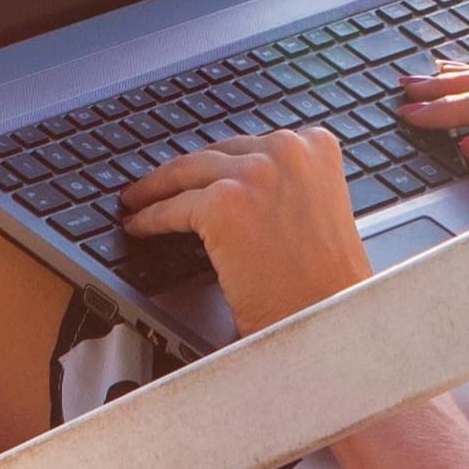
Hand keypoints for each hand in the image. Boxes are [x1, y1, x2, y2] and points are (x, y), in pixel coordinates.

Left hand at [119, 128, 373, 333]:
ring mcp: (254, 174)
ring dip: (157, 190)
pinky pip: (172, 208)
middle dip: (184, 173)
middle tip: (158, 185)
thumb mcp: (319, 213)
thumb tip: (237, 185)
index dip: (220, 163)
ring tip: (139, 201)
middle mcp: (287, 150)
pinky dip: (150, 219)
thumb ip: (287, 187)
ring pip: (186, 174)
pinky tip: (140, 227)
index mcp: (316, 147)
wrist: (329, 323)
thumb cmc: (327, 286)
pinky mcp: (223, 205)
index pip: (251, 145)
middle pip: (215, 154)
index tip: (200, 171)